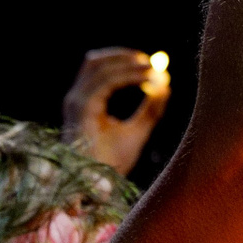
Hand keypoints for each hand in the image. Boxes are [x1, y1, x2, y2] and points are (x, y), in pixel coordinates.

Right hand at [62, 48, 169, 177]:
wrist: (98, 186)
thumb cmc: (112, 165)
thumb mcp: (138, 131)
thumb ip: (151, 109)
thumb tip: (165, 84)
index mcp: (84, 104)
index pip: (98, 69)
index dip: (123, 61)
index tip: (150, 65)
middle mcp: (76, 100)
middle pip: (94, 61)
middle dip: (124, 55)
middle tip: (151, 62)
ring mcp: (77, 103)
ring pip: (100, 66)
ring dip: (127, 62)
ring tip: (152, 69)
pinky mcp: (83, 109)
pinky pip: (108, 81)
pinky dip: (129, 76)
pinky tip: (147, 80)